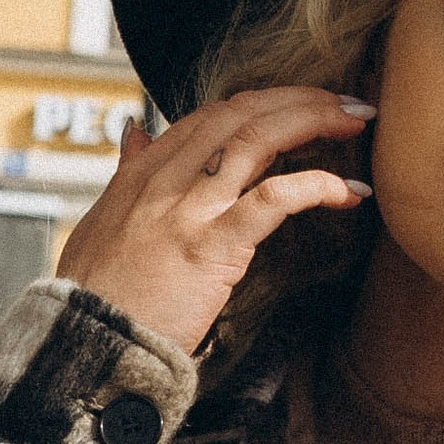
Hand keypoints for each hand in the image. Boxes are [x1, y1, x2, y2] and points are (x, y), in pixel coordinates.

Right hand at [55, 88, 372, 354]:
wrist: (86, 344)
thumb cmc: (95, 295)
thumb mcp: (102, 221)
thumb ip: (126, 173)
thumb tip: (135, 132)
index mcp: (141, 174)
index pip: (209, 116)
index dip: (262, 103)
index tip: (299, 104)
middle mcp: (165, 181)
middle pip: (240, 113)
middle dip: (299, 100)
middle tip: (345, 105)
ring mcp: (188, 210)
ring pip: (258, 139)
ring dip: (314, 122)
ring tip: (357, 125)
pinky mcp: (212, 247)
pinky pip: (272, 199)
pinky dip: (316, 185)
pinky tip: (348, 192)